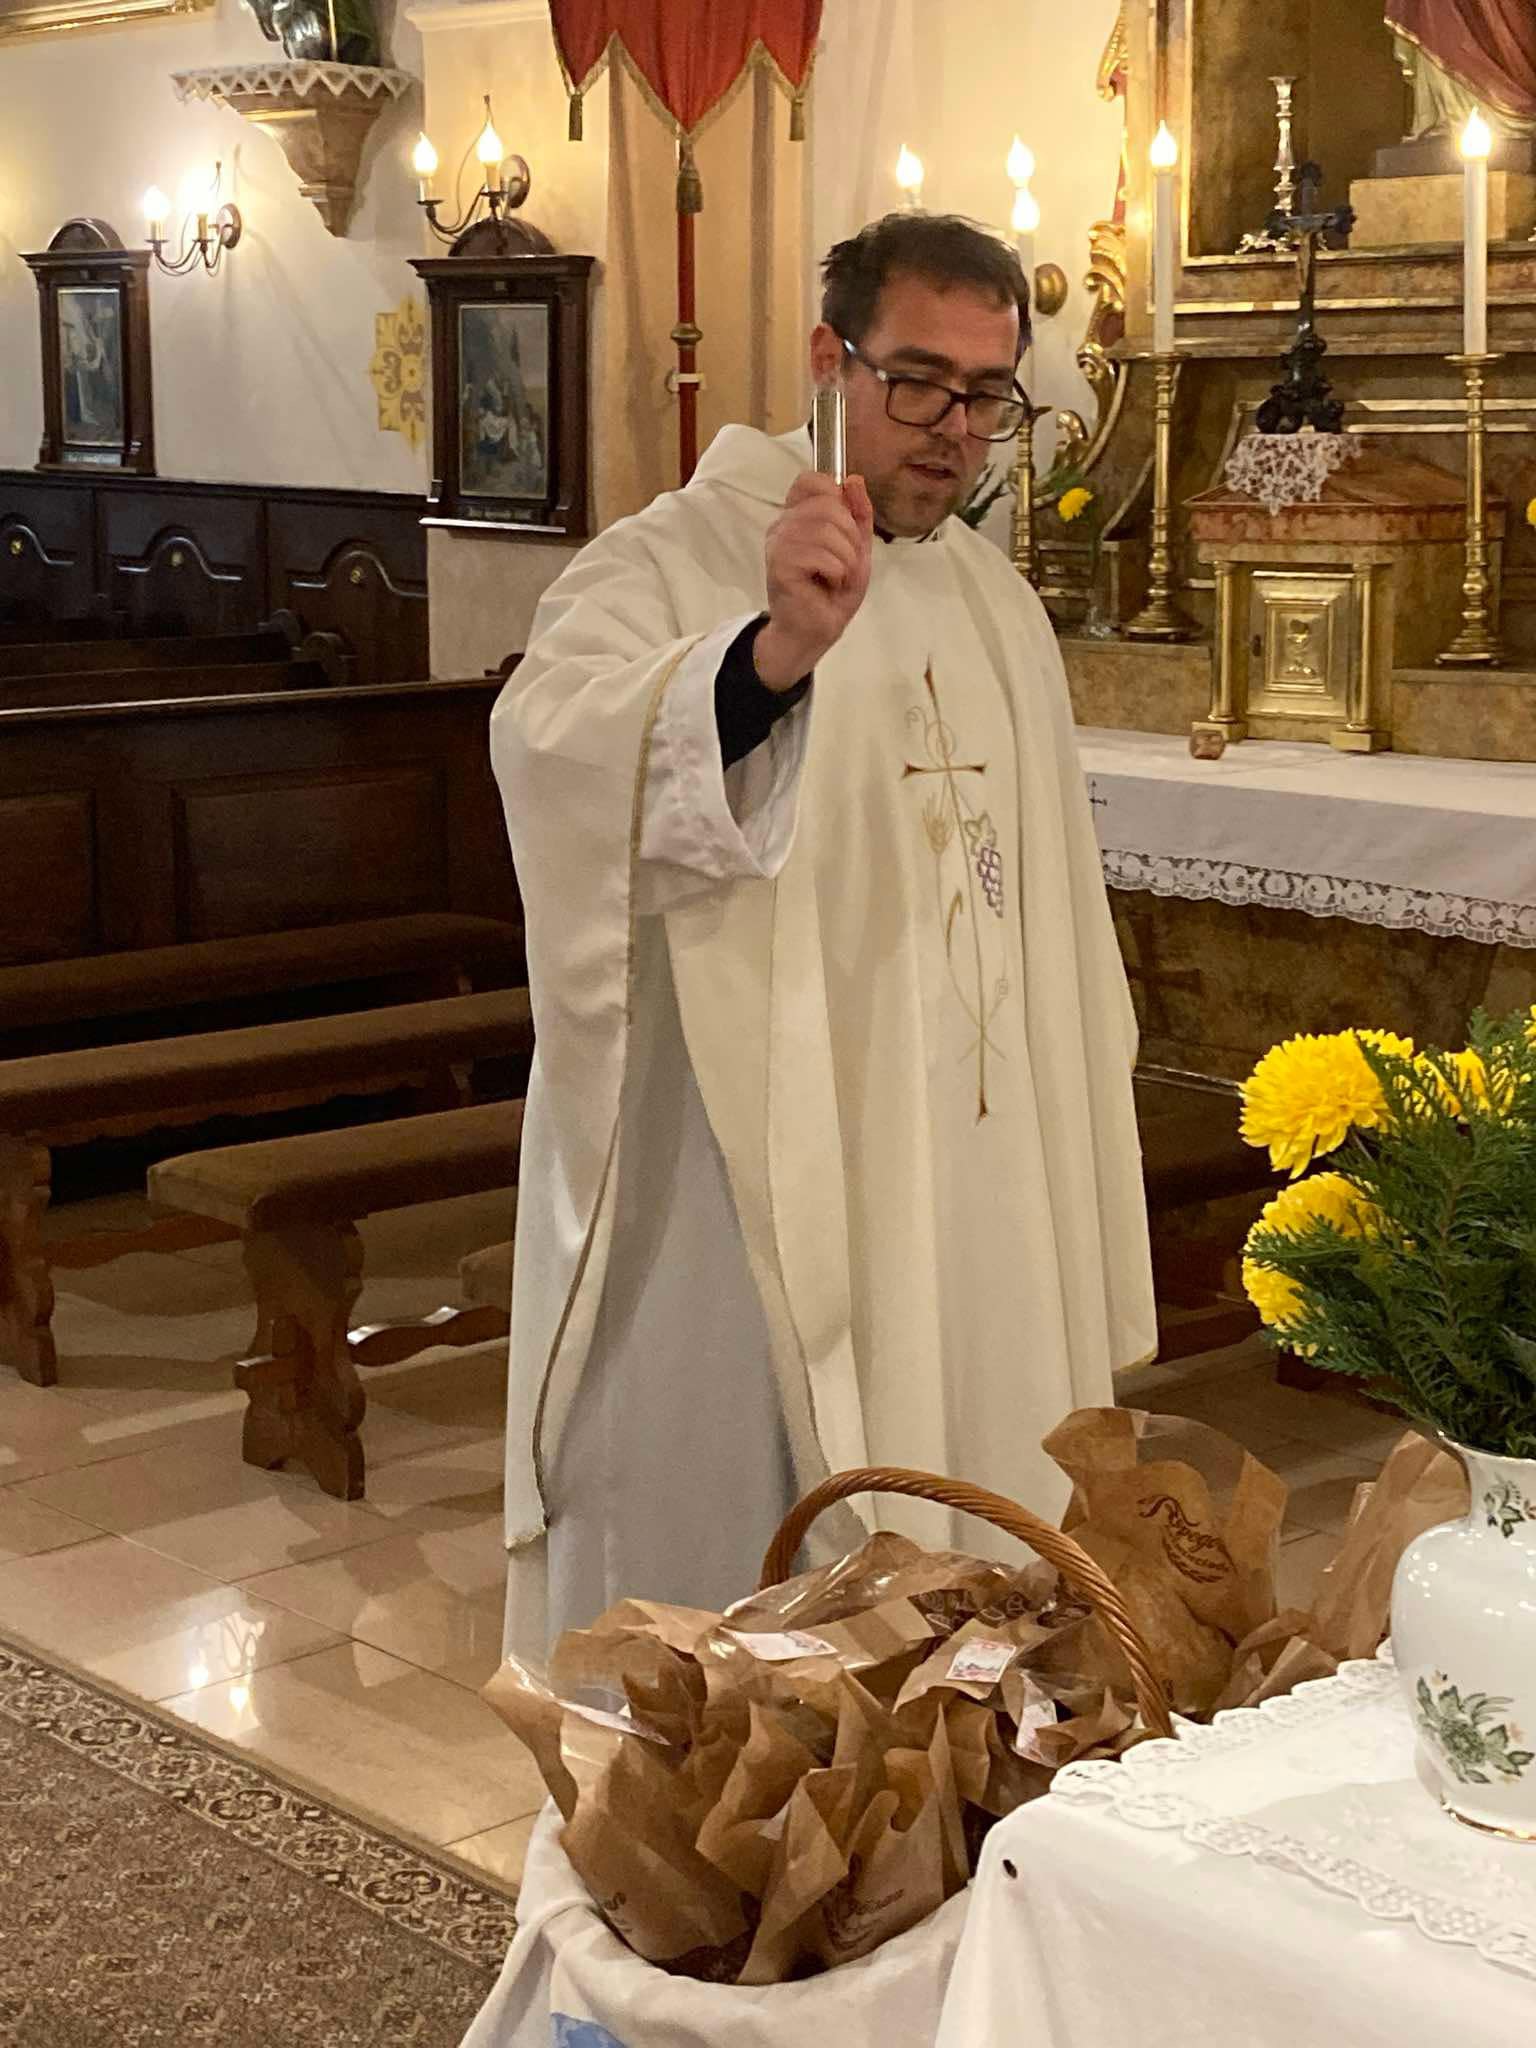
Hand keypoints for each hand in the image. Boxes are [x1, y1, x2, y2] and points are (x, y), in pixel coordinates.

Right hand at [754, 472, 874, 691]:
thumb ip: (857, 514)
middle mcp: (782, 526)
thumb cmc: (831, 592)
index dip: (834, 495)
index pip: (809, 480)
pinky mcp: (780, 567)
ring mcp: (778, 545)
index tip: (844, 525)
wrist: (815, 631)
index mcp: (796, 517)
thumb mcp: (856, 547)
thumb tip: (854, 480)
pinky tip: (829, 584)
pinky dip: (837, 572)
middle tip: (847, 562)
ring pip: (827, 530)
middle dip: (851, 536)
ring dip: (846, 558)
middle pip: (827, 505)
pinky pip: (820, 555)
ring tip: (839, 576)